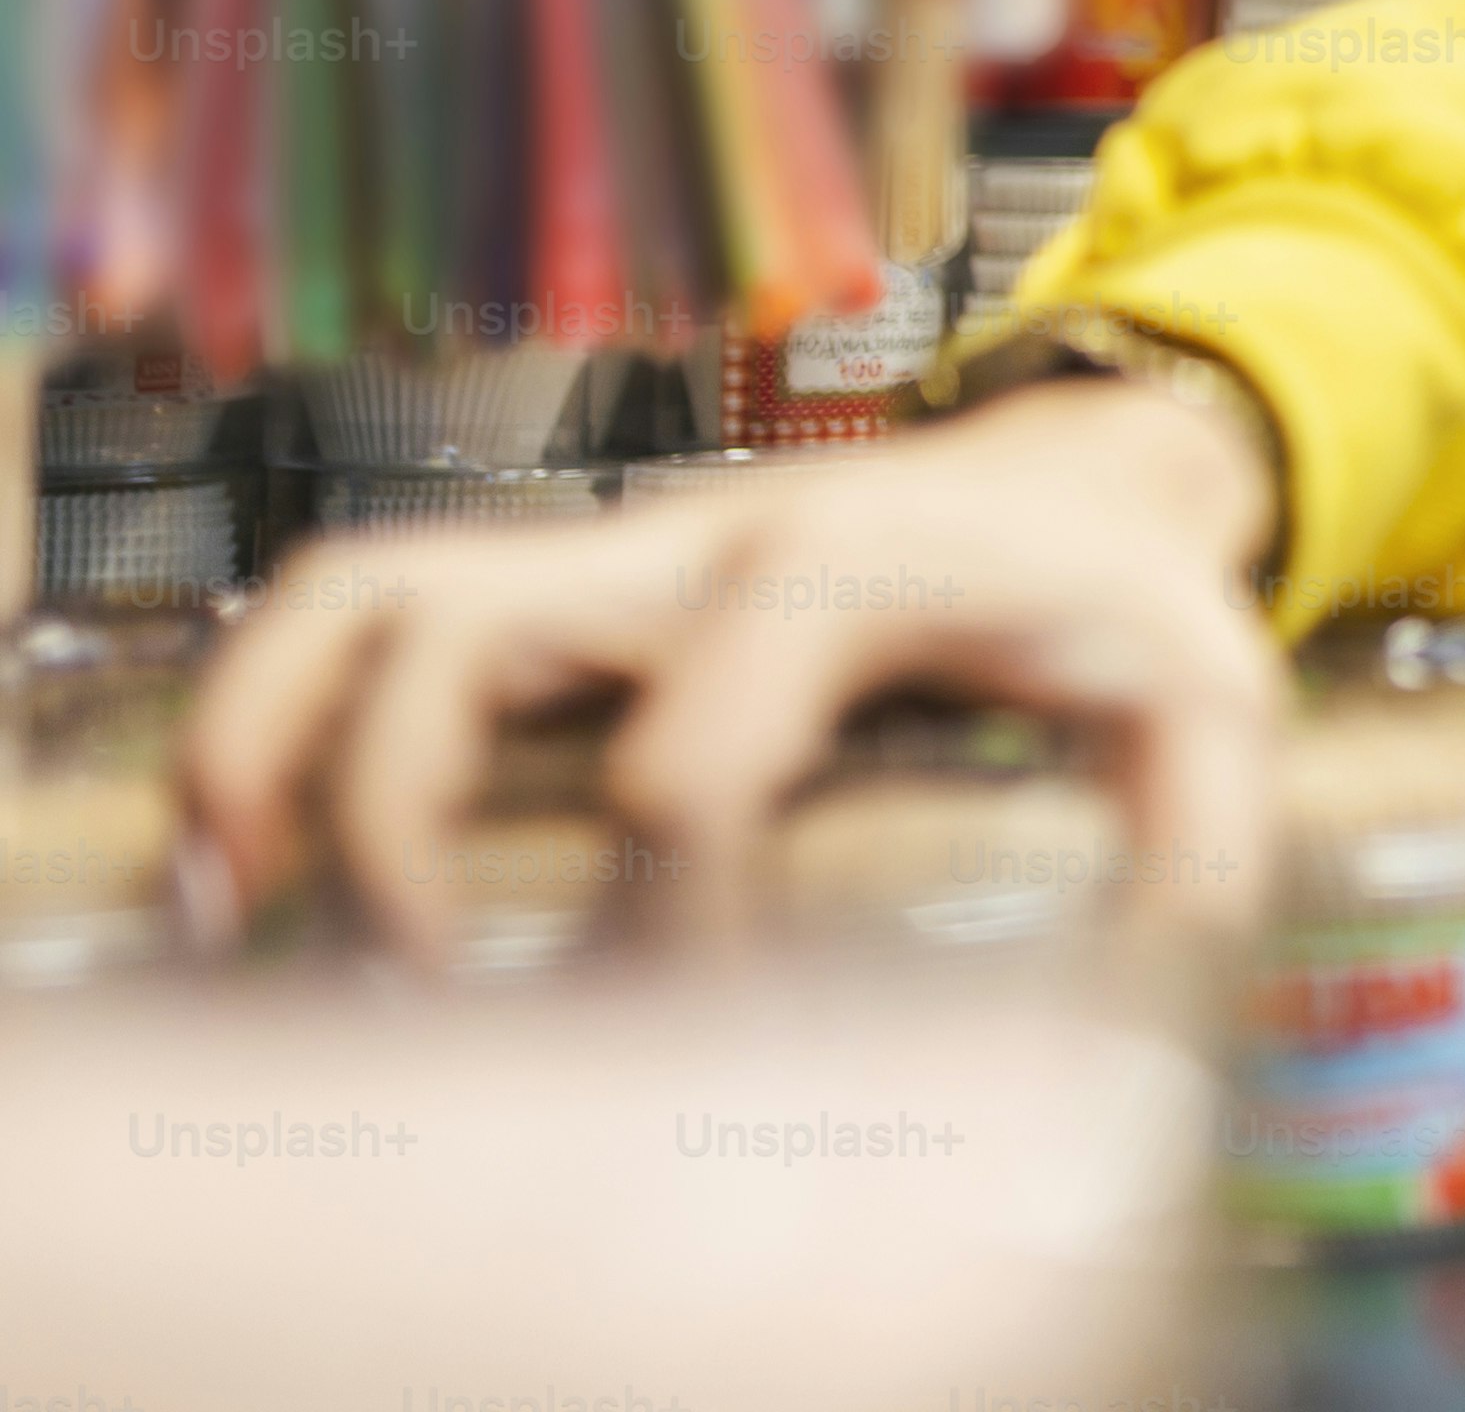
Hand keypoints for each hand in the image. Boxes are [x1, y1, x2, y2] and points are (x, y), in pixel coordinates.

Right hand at [182, 382, 1286, 966]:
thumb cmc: (1118, 599)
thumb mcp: (1201, 701)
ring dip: (271, 750)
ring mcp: (610, 555)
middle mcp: (698, 550)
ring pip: (369, 596)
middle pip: (467, 639)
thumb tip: (1149, 979)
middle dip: (404, 827)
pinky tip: (240, 861)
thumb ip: (1195, 839)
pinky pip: (359, 600)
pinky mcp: (562, 576)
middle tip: (430, 992)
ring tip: (238, 917)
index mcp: (852, 578)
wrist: (1087, 470)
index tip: (695, 1019)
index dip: (668, 902)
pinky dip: (268, 712)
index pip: (697, 745)